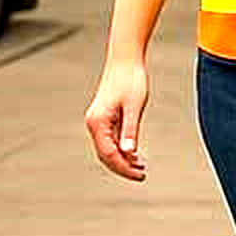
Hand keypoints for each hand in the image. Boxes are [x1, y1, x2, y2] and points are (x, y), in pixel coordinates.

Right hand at [85, 58, 149, 179]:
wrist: (125, 60)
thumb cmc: (132, 80)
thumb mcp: (135, 107)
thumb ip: (131, 131)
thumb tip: (129, 153)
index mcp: (97, 122)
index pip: (108, 154)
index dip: (124, 168)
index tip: (141, 175)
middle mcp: (93, 123)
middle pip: (105, 154)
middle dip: (122, 167)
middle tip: (142, 176)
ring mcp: (97, 121)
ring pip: (107, 148)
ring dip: (123, 160)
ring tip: (141, 168)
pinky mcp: (104, 118)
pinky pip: (110, 140)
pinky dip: (122, 150)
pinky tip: (136, 155)